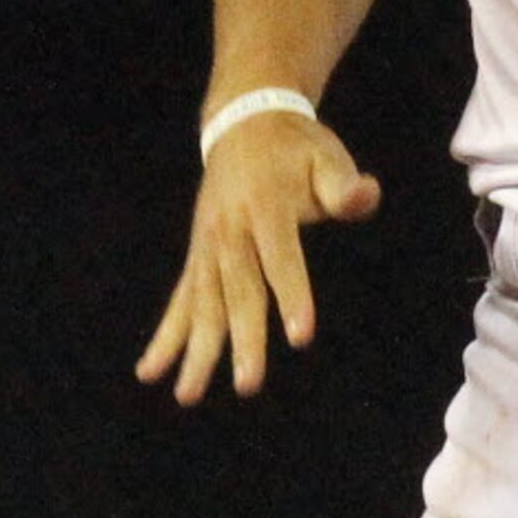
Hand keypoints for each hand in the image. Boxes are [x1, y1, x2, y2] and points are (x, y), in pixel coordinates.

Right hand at [135, 112, 380, 403]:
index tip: (301, 336)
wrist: (244, 121)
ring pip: (202, 302)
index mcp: (266, 204)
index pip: (281, 256)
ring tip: (187, 396)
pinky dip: (166, 336)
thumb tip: (367, 194)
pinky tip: (150, 372)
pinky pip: (180, 299)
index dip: (293, 294)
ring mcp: (208, 243)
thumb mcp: (326, 155)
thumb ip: (344, 183)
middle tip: (248, 384)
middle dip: (243, 338)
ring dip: (196, 349)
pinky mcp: (198, 254)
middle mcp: (230, 228)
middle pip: (238, 289)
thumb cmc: (296, 147)